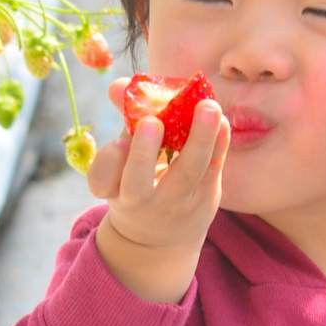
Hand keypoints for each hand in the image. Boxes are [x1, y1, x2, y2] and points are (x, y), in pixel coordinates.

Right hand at [87, 76, 230, 257]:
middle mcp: (141, 202)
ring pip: (186, 174)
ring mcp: (176, 204)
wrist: (161, 240)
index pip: (102, 179)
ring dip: (198, 139)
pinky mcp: (206, 198)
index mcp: (113, 190)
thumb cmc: (138, 185)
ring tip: (208, 108)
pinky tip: (223, 121)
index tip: (118, 141)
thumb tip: (119, 85)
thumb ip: (124, 120)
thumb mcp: (122, 164)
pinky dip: (219, 144)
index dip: (109, 162)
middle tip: (152, 121)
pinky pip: (213, 170)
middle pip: (139, 183)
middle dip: (144, 153)